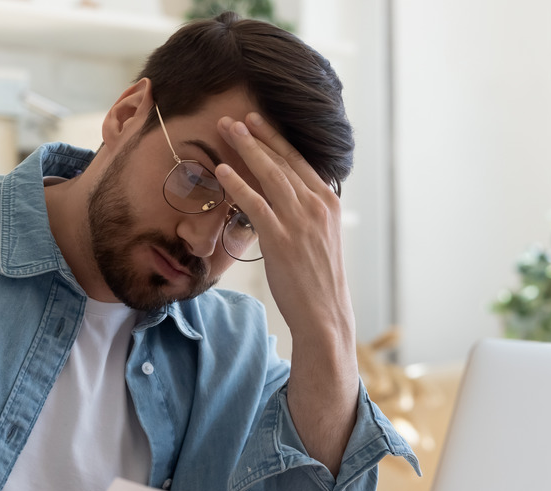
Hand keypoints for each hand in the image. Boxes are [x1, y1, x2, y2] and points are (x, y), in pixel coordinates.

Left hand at [214, 113, 354, 344]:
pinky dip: (238, 184)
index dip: (275, 138)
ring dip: (245, 148)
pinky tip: (222, 170)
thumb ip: (305, 212)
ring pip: (269, 174)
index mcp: (327, 201)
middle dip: (256, 135)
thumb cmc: (317, 278)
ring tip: (226, 130)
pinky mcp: (281, 238)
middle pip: (282, 160)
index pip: (299, 160)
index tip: (257, 121)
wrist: (324, 312)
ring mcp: (299, 220)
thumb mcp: (320, 236)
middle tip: (234, 118)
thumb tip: (285, 197)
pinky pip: (255, 203)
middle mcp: (316, 205)